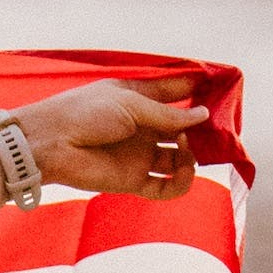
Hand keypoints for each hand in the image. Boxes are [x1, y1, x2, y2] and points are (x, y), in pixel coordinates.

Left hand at [10, 78, 210, 200]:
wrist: (48, 145)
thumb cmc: (83, 114)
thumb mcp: (129, 104)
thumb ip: (167, 113)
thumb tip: (202, 116)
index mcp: (137, 99)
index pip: (174, 93)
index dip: (197, 89)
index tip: (224, 85)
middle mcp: (141, 127)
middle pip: (182, 129)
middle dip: (202, 128)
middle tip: (220, 128)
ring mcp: (138, 154)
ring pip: (179, 159)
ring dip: (193, 155)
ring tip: (187, 147)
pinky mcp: (132, 180)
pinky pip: (166, 187)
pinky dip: (182, 183)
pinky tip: (185, 171)